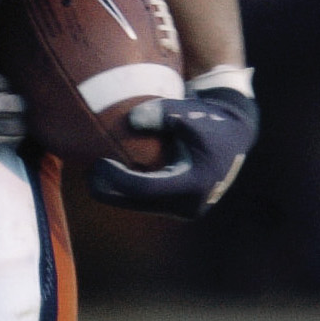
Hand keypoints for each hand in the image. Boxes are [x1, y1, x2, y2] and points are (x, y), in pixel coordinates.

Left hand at [87, 83, 258, 219]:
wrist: (234, 133)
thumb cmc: (207, 118)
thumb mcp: (186, 111)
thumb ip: (160, 113)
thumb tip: (132, 120)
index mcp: (195, 183)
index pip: (145, 189)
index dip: (117, 179)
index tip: (98, 163)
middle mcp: (191, 203)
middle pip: (138, 203)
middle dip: (109, 191)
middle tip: (88, 173)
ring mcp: (186, 209)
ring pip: (142, 206)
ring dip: (117, 194)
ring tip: (94, 175)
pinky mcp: (181, 207)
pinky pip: (149, 204)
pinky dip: (130, 193)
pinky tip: (111, 178)